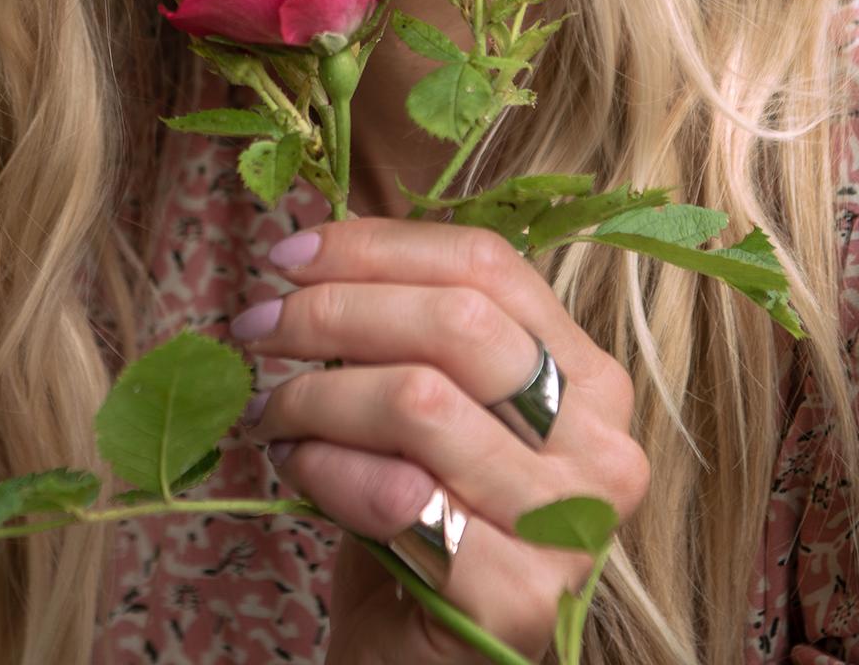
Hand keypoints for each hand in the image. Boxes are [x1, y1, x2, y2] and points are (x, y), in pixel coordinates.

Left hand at [228, 218, 649, 662]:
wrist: (417, 659)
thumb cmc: (416, 514)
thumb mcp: (424, 403)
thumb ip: (402, 325)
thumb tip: (316, 237)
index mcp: (588, 373)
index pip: (486, 264)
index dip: (377, 246)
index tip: (288, 253)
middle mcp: (602, 441)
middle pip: (455, 320)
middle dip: (333, 309)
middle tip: (256, 325)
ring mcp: (571, 523)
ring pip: (419, 400)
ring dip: (316, 398)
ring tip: (271, 414)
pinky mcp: (523, 597)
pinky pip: (398, 496)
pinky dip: (326, 471)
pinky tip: (298, 470)